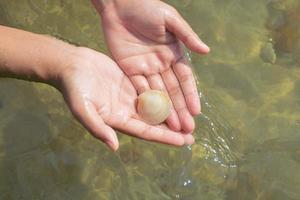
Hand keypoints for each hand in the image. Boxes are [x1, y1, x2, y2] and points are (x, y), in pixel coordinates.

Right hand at [57, 47, 193, 150]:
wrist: (70, 65)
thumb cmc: (73, 88)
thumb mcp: (83, 109)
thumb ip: (98, 128)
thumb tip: (114, 147)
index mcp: (118, 119)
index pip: (146, 131)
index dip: (165, 137)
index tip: (183, 141)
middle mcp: (127, 109)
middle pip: (154, 121)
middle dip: (173, 129)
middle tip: (192, 134)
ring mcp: (130, 95)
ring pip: (155, 105)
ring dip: (172, 111)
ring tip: (189, 117)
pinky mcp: (131, 80)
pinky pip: (151, 88)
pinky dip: (164, 93)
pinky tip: (178, 94)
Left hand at [94, 0, 209, 132]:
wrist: (119, 4)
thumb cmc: (147, 7)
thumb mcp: (170, 19)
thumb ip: (187, 36)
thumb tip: (206, 51)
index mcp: (173, 53)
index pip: (184, 79)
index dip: (190, 95)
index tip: (196, 112)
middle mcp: (161, 64)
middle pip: (172, 90)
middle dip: (180, 109)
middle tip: (187, 129)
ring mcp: (145, 68)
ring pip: (157, 93)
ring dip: (165, 110)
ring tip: (173, 128)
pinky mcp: (129, 69)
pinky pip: (139, 88)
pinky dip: (145, 102)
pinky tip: (152, 116)